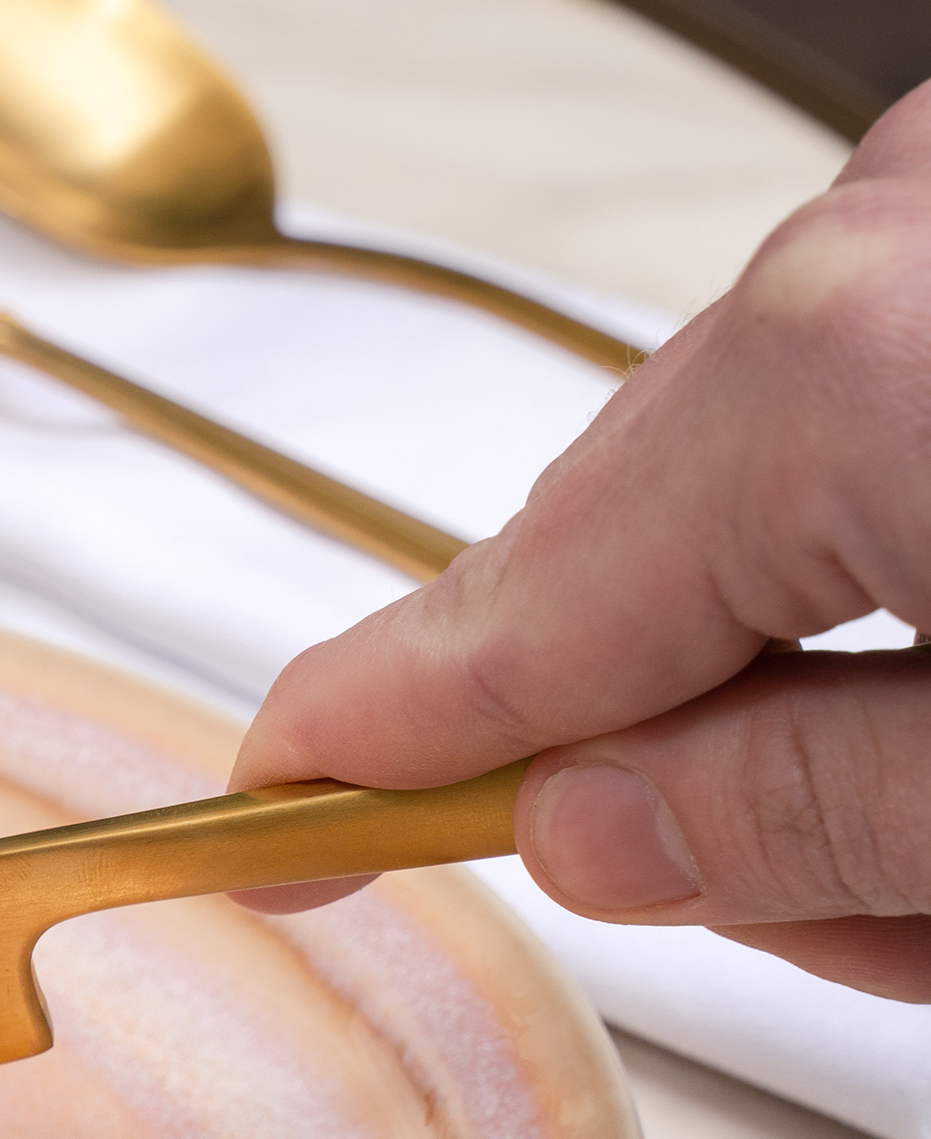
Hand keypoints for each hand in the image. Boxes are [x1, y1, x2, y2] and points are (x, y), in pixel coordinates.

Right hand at [232, 82, 930, 1000]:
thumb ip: (800, 816)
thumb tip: (598, 828)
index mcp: (850, 371)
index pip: (516, 614)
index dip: (372, 745)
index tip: (272, 809)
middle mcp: (899, 231)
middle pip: (651, 554)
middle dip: (712, 750)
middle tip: (876, 908)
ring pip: (784, 492)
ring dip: (852, 674)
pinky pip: (892, 405)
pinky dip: (919, 556)